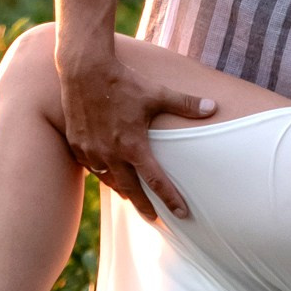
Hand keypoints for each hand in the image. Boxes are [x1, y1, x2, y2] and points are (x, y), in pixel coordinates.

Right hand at [55, 49, 212, 220]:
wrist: (84, 70)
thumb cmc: (122, 81)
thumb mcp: (157, 93)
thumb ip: (186, 104)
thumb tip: (214, 107)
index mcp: (133, 145)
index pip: (156, 181)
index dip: (170, 199)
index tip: (182, 214)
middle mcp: (111, 154)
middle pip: (131, 189)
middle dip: (144, 206)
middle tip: (155, 220)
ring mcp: (91, 151)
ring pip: (109, 180)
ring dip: (122, 190)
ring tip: (131, 198)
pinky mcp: (76, 144)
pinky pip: (91, 167)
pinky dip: (102, 173)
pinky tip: (107, 173)